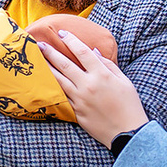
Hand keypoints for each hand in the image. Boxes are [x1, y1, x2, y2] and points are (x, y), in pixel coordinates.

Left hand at [44, 31, 149, 147]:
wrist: (127, 132)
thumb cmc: (129, 105)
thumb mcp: (124, 81)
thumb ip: (108, 65)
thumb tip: (94, 52)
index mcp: (102, 75)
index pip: (82, 52)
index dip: (70, 40)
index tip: (61, 33)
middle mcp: (88, 85)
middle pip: (65, 64)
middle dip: (50, 52)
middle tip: (39, 44)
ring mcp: (80, 99)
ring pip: (59, 80)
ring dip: (47, 68)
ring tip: (37, 60)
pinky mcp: (76, 112)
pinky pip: (61, 97)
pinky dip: (53, 87)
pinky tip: (45, 81)